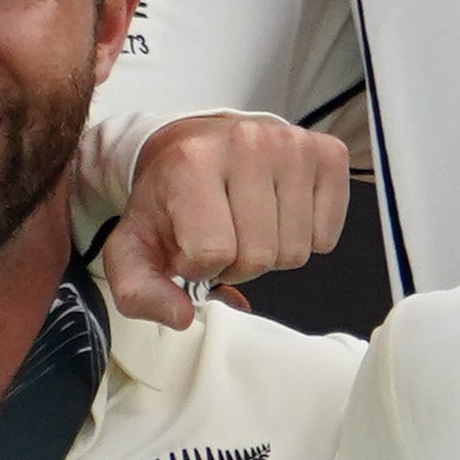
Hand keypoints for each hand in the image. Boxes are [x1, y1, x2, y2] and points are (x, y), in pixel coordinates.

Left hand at [102, 112, 351, 323]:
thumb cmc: (169, 196)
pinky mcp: (328, 154)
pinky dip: (304, 238)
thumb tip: (180, 315)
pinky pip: (326, 234)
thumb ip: (138, 291)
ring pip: (296, 250)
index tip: (190, 248)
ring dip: (271, 252)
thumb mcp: (132, 245)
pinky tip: (279, 216)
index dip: (198, 267)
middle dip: (237, 263)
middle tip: (223, 238)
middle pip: (260, 256)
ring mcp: (294, 146)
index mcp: (193, 163)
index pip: (212, 254)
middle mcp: (248, 144)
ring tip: (249, 226)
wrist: (196, 145)